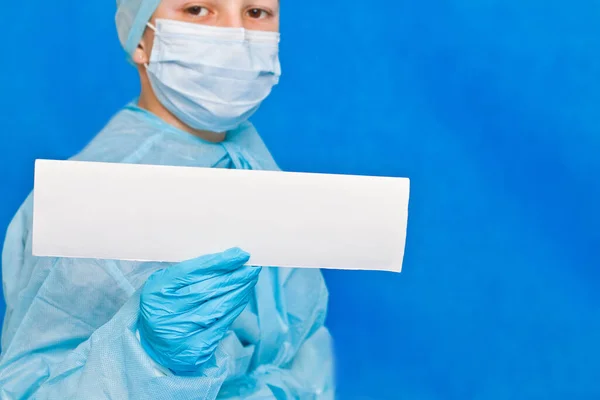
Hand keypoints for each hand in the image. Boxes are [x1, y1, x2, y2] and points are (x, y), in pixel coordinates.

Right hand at [138, 248, 259, 373]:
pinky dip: (235, 309)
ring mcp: (180, 333)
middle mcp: (166, 313)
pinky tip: (242, 298)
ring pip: (218, 306)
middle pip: (209, 289)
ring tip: (250, 280)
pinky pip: (222, 324)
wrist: (154, 346)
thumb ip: (191, 272)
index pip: (192, 271)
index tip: (240, 255)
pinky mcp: (195, 349)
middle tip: (251, 268)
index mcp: (156, 291)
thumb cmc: (165, 306)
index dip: (219, 262)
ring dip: (239, 291)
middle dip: (235, 276)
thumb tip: (228, 258)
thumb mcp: (167, 284)